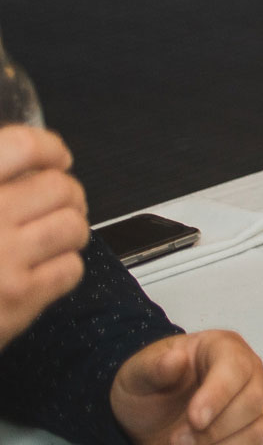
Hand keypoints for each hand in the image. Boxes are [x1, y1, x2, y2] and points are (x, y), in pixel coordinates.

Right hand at [0, 125, 88, 349]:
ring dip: (70, 228)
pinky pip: (71, 268)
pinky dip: (64, 265)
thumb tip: (29, 159)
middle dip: (67, 193)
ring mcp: (3, 260)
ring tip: (54, 234)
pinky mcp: (19, 298)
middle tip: (57, 202)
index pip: (21, 146)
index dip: (49, 148)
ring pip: (73, 226)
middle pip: (59, 187)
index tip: (56, 158)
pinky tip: (42, 268)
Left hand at [111, 330, 262, 444]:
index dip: (219, 396)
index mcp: (225, 350)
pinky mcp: (249, 438)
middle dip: (213, 431)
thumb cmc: (149, 384)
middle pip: (254, 404)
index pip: (237, 369)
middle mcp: (250, 376)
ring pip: (256, 434)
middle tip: (175, 443)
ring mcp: (255, 409)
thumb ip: (154, 367)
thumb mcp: (139, 372)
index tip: (193, 420)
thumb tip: (175, 360)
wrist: (148, 410)